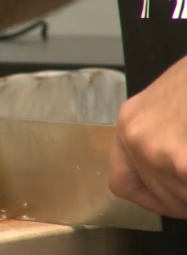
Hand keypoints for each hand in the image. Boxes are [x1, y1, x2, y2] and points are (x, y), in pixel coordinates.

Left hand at [109, 56, 186, 217]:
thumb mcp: (169, 102)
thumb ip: (161, 135)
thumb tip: (167, 171)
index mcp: (129, 122)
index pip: (122, 182)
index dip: (150, 197)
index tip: (172, 200)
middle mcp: (135, 136)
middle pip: (161, 193)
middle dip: (186, 195)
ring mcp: (158, 149)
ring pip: (181, 196)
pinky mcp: (181, 160)